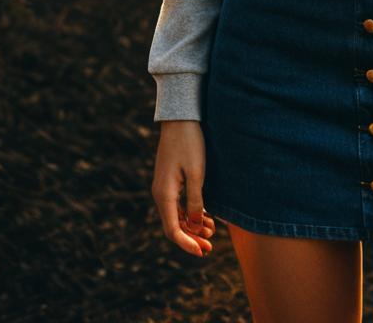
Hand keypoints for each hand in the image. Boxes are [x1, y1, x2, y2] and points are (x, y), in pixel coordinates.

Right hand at [151, 120, 215, 257]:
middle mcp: (160, 194)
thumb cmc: (190, 144)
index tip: (202, 252)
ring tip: (212, 230)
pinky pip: (178, 204)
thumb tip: (194, 225)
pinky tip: (205, 216)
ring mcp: (164, 188)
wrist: (180, 119)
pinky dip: (190, 213)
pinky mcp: (170, 181)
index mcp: (164, 194)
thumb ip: (195, 201)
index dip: (187, 244)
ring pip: (177, 215)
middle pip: (174, 225)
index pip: (173, 229)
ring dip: (192, 226)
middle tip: (210, 247)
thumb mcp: (196, 173)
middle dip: (191, 238)